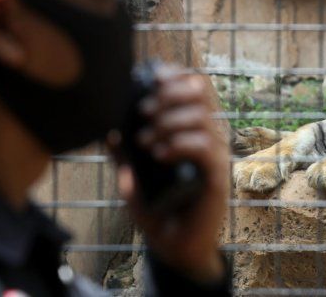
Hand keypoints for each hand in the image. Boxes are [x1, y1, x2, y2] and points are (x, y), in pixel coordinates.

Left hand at [111, 65, 228, 283]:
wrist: (173, 248)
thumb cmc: (158, 210)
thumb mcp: (132, 179)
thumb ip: (123, 157)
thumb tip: (108, 132)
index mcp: (191, 131)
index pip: (193, 88)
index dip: (175, 76)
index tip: (152, 77)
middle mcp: (207, 137)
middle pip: (200, 93)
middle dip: (168, 95)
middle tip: (143, 111)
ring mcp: (214, 156)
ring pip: (200, 117)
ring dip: (168, 122)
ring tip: (145, 141)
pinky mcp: (216, 176)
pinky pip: (203, 147)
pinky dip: (179, 143)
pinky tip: (159, 154)